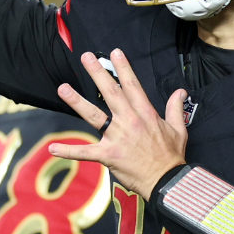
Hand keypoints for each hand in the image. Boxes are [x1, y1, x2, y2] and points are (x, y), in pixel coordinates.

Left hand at [49, 49, 188, 198]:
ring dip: (77, 101)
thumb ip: (175, 108)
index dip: (123, 67)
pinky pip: (85, 152)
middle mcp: (129, 121)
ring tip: (63, 88)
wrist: (166, 180)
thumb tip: (180, 92)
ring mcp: (117, 137)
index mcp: (145, 113)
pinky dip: (69, 151)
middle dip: (97, 73)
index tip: (115, 52)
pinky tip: (53, 148)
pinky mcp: (108, 154)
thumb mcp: (178, 128)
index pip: (132, 85)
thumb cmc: (171, 156)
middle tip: (86, 57)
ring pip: (94, 115)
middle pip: (110, 92)